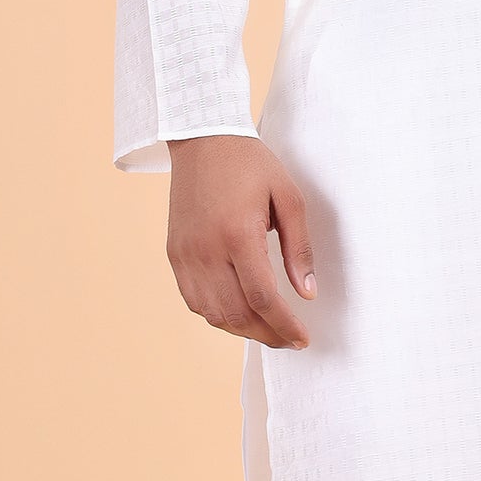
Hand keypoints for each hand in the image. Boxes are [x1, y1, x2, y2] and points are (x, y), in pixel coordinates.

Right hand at [166, 136, 317, 347]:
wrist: (202, 140)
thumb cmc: (250, 164)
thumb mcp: (289, 197)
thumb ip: (299, 248)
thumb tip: (306, 293)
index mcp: (237, 234)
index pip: (262, 298)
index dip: (284, 325)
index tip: (303, 339)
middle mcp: (206, 250)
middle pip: (236, 313)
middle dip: (267, 335)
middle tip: (290, 340)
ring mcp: (185, 254)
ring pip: (212, 313)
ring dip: (242, 330)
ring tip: (268, 329)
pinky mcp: (174, 254)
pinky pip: (194, 300)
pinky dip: (218, 315)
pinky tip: (239, 313)